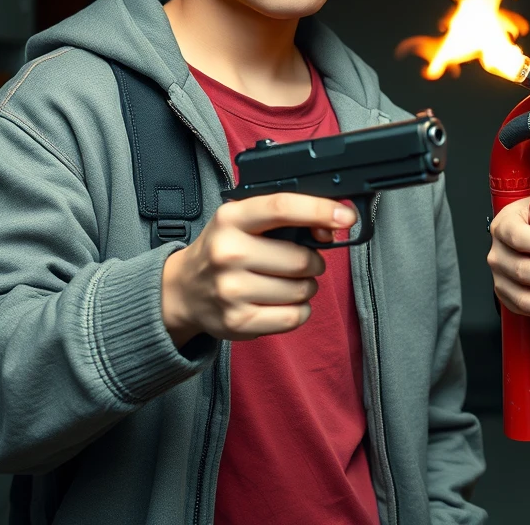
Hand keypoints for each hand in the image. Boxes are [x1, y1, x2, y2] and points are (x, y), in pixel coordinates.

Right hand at [160, 193, 356, 347]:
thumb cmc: (226, 248)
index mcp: (232, 218)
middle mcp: (228, 253)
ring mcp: (231, 290)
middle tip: (302, 261)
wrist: (183, 290)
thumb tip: (332, 226)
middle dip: (314, 261)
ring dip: (306, 286)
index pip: (282, 208)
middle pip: (301, 258)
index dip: (320, 210)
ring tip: (287, 281)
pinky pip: (294, 317)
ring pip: (302, 290)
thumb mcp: (245, 221)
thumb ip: (286, 218)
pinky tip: (283, 301)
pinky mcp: (238, 322)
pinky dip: (300, 310)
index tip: (346, 216)